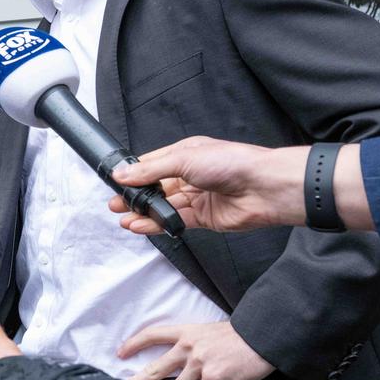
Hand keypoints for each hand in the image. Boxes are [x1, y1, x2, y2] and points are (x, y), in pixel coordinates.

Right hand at [107, 137, 305, 233]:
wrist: (264, 187)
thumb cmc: (232, 163)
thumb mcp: (184, 159)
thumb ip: (151, 170)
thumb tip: (123, 174)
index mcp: (185, 154)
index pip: (152, 164)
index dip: (134, 174)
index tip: (115, 182)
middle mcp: (189, 175)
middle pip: (155, 187)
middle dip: (135, 196)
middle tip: (115, 203)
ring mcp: (196, 197)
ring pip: (163, 206)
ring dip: (144, 213)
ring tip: (124, 217)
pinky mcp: (203, 218)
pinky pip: (174, 221)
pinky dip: (157, 224)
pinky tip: (141, 225)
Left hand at [118, 320, 273, 379]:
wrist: (260, 337)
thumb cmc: (238, 336)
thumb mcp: (209, 332)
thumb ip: (193, 343)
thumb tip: (182, 358)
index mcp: (186, 332)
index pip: (153, 334)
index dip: (135, 343)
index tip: (120, 353)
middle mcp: (188, 347)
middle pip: (156, 367)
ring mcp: (199, 363)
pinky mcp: (213, 378)